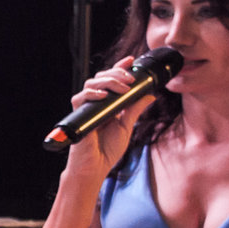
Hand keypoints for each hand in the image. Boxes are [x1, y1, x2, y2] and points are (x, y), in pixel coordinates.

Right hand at [62, 56, 151, 179]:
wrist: (95, 167)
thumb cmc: (107, 150)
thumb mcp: (126, 126)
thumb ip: (135, 109)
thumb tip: (150, 95)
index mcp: (106, 104)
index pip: (111, 80)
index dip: (119, 67)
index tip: (131, 60)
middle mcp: (95, 103)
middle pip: (100, 77)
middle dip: (116, 73)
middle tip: (130, 78)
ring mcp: (86, 109)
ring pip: (91, 83)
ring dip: (108, 81)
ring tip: (122, 87)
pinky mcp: (78, 116)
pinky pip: (80, 98)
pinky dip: (92, 94)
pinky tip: (103, 95)